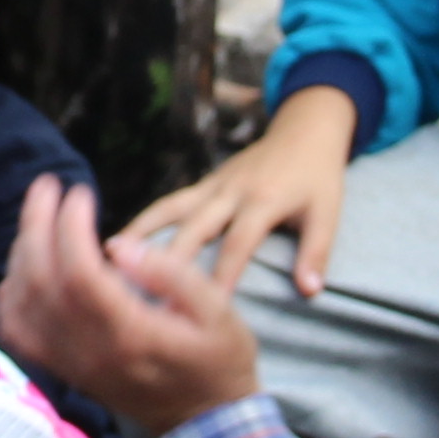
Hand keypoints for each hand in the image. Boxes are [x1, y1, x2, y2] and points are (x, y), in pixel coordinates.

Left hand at [0, 176, 262, 435]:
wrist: (206, 422)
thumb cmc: (219, 360)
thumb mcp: (219, 312)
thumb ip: (172, 274)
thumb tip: (119, 243)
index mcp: (130, 334)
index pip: (78, 272)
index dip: (69, 226)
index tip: (80, 191)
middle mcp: (90, 351)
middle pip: (40, 280)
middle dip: (36, 223)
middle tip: (47, 185)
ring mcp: (71, 364)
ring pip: (21, 303)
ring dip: (21, 251)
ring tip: (38, 214)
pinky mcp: (64, 370)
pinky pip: (18, 331)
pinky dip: (10, 292)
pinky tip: (25, 264)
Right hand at [138, 84, 357, 301]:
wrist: (306, 129)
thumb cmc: (318, 177)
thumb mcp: (327, 213)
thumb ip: (316, 252)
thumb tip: (309, 291)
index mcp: (263, 201)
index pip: (238, 244)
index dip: (222, 276)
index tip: (203, 308)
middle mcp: (231, 192)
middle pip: (194, 227)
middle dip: (169, 260)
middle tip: (142, 291)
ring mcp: (213, 185)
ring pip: (171, 210)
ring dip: (141, 232)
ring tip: (111, 258)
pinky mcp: (204, 183)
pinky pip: (170, 203)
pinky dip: (145, 220)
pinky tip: (121, 240)